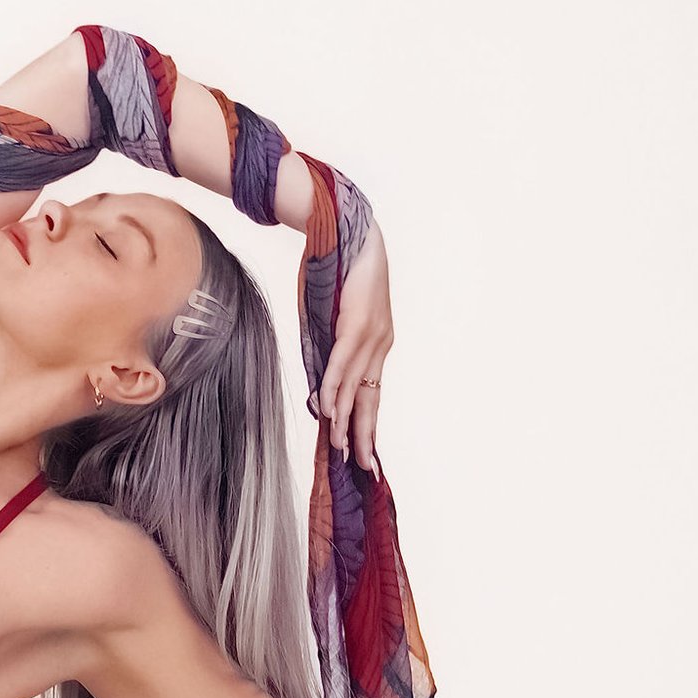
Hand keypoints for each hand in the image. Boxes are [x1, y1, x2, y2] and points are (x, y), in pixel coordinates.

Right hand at [315, 220, 393, 477]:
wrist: (345, 228)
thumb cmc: (336, 273)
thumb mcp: (330, 320)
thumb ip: (327, 352)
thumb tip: (319, 388)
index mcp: (376, 345)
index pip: (371, 395)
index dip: (367, 426)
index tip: (364, 455)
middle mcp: (379, 344)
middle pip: (370, 399)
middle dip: (365, 435)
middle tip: (362, 468)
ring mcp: (371, 334)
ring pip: (356, 386)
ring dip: (345, 418)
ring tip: (339, 447)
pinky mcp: (357, 323)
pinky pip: (342, 363)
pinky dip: (335, 387)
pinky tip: (329, 409)